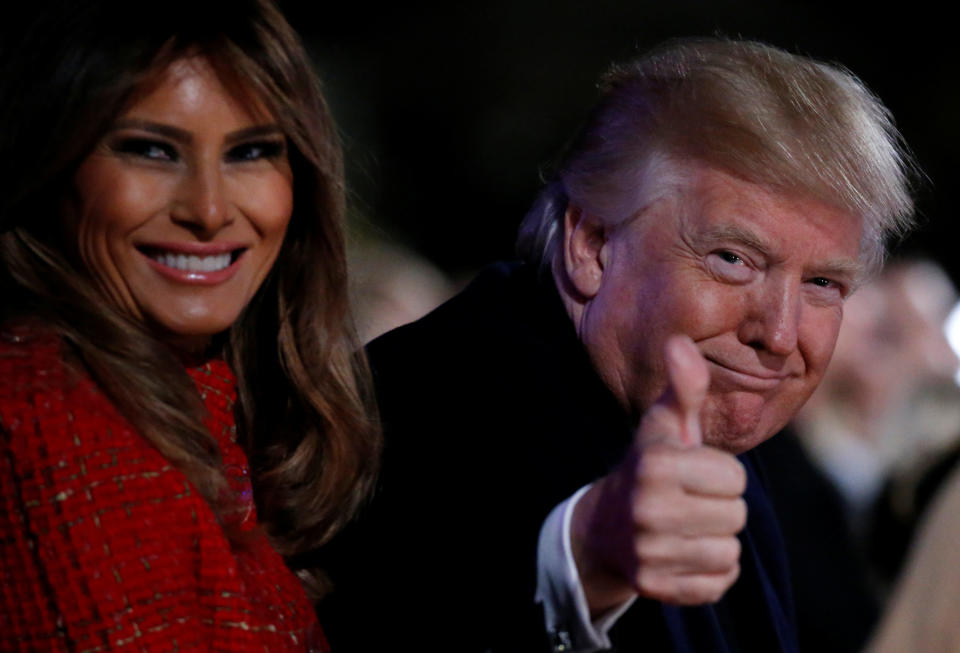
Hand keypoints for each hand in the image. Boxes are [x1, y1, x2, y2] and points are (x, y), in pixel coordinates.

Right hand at [571, 335, 747, 615]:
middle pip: (736, 517)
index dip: (720, 475)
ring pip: (728, 552)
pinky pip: (717, 584)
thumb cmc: (651, 467)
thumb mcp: (666, 425)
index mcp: (654, 464)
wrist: (606, 526)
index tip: (692, 473)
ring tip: (685, 527)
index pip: (735, 479)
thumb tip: (682, 342)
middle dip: (720, 508)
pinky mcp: (654, 586)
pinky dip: (708, 572)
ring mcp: (648, 552)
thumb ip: (683, 387)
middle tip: (688, 502)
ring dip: (715, 540)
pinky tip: (683, 553)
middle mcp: (647, 509)